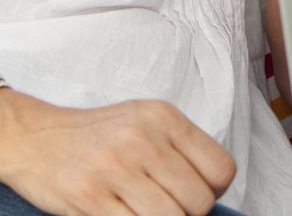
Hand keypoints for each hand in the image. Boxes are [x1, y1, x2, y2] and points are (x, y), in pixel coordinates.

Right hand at [0, 91, 234, 215]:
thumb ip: (180, 147)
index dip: (216, 191)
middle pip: (198, 201)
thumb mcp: (147, 121)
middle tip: (171, 208)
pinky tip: (127, 215)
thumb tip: (214, 185)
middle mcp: (144, 140)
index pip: (220, 168)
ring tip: (149, 212)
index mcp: (165, 118)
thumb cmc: (101, 134)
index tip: (200, 195)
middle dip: (190, 214)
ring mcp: (116, 169)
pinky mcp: (90, 197)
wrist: (40, 138)